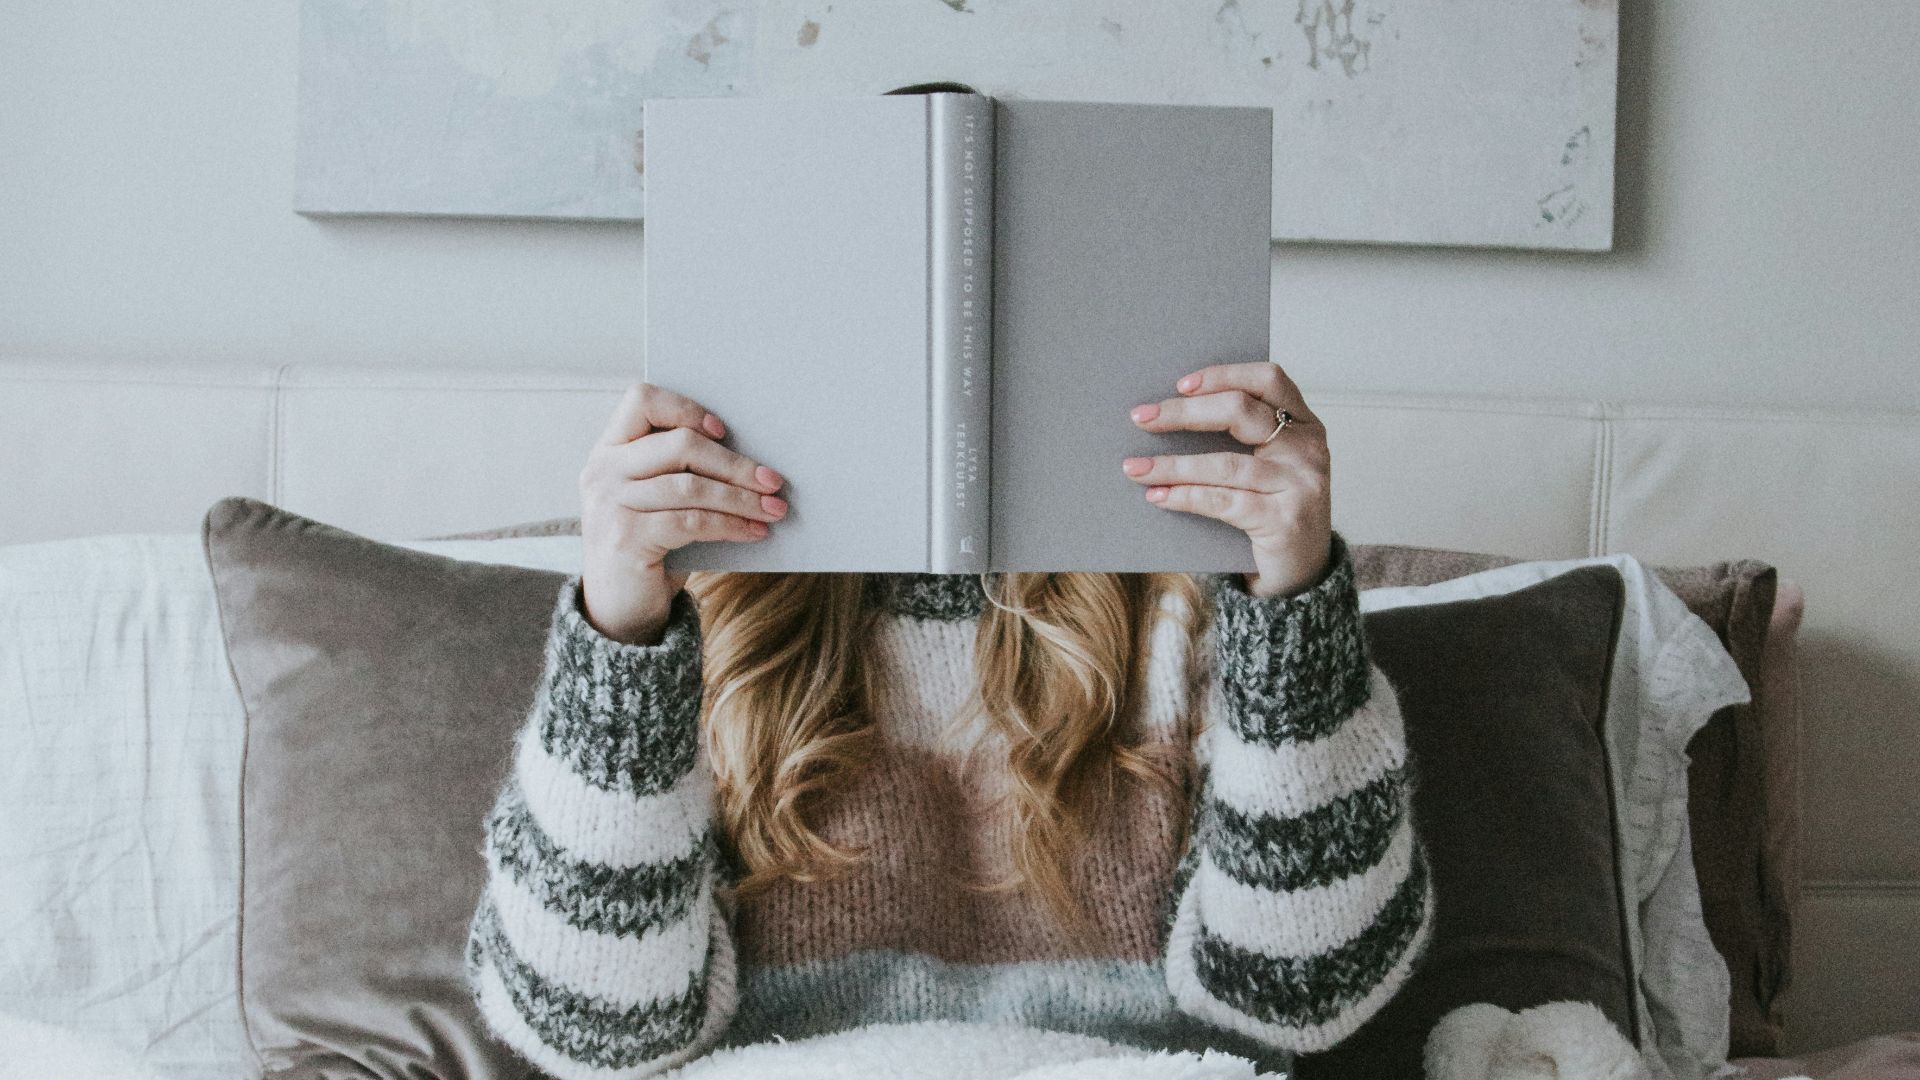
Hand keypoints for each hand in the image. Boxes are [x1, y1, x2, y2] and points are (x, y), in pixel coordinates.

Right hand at [578, 382, 788, 643]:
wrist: (618, 609)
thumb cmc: (649, 545)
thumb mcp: (656, 500)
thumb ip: (680, 471)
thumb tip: (752, 460)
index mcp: (609, 450)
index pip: (642, 400)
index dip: (686, 408)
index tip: (722, 430)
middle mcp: (603, 471)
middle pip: (680, 444)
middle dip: (735, 463)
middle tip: (773, 481)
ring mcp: (610, 505)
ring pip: (691, 486)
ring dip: (742, 498)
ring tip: (774, 510)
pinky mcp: (627, 539)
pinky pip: (692, 522)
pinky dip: (731, 525)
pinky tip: (754, 532)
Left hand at [1122, 361, 1332, 598]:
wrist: (1303, 571)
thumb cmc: (1274, 509)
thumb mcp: (1268, 465)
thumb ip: (1240, 438)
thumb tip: (1166, 414)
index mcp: (1305, 424)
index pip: (1268, 379)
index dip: (1223, 375)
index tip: (1180, 385)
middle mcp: (1308, 449)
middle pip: (1240, 411)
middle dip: (1184, 413)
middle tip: (1141, 418)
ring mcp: (1300, 485)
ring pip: (1224, 464)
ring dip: (1172, 465)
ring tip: (1135, 468)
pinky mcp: (1284, 521)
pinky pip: (1222, 501)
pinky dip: (1184, 496)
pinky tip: (1158, 496)